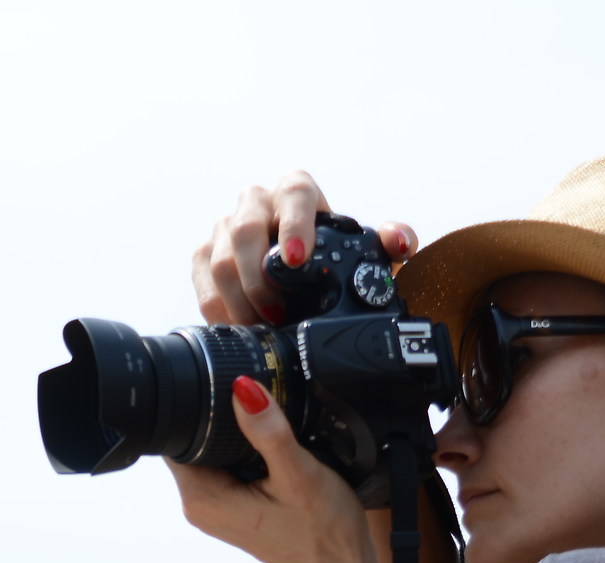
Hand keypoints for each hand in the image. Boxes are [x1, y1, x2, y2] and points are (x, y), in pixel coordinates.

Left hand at [169, 377, 379, 562]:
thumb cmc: (324, 534)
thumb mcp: (299, 474)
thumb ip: (268, 431)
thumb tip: (243, 389)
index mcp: (203, 498)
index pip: (174, 438)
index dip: (195, 409)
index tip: (223, 392)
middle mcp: (200, 508)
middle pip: (190, 443)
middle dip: (216, 420)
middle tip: (257, 410)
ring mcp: (216, 511)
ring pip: (211, 455)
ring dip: (233, 438)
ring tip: (268, 433)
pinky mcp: (234, 512)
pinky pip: (227, 470)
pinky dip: (244, 456)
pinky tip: (271, 454)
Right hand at [190, 172, 418, 326]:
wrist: (296, 280)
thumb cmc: (332, 261)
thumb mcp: (365, 255)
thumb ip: (389, 243)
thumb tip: (401, 242)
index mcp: (297, 192)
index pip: (294, 193)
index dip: (294, 224)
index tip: (297, 259)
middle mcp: (257, 203)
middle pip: (244, 230)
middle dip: (258, 279)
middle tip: (277, 314)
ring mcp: (226, 228)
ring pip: (219, 259)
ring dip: (238, 300)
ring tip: (260, 329)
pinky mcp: (205, 256)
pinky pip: (203, 282)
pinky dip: (218, 310)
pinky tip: (237, 329)